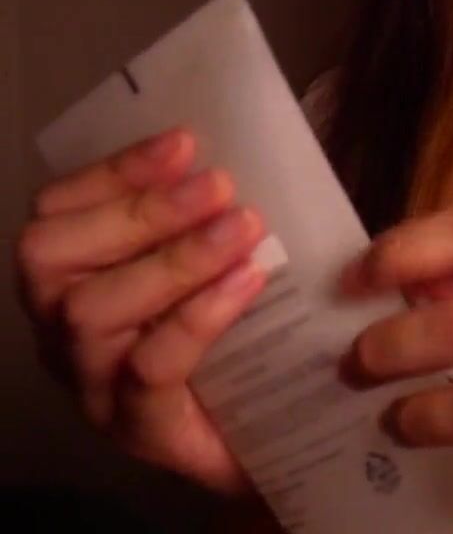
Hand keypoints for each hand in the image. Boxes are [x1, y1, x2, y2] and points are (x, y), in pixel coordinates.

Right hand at [16, 129, 267, 495]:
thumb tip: (230, 154)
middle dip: (140, 210)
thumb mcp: (217, 268)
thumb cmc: (236, 342)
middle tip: (221, 186)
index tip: (183, 141)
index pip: (59, 210)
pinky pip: (148, 367)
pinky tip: (249, 281)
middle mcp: (61, 331)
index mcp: (72, 278)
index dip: (115, 170)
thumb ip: (206, 217)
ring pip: (92, 310)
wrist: (270, 439)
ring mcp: (92, 384)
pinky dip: (199, 316)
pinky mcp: (137, 429)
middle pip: (53, 255)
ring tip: (245, 227)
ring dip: (173, 258)